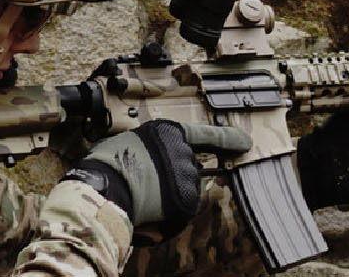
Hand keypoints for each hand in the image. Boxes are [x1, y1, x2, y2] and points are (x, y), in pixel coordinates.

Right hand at [61, 119, 251, 239]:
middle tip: (143, 187)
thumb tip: (152, 165)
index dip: (227, 139)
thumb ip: (149, 150)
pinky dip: (168, 217)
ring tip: (141, 200)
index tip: (245, 143)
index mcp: (168, 132)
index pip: (205, 134)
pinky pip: (181, 212)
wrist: (103, 191)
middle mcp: (183, 151)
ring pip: (185, 191)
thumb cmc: (106, 167)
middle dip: (171, 180)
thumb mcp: (127, 144)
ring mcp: (188, 175)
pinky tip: (148, 212)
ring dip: (169, 198)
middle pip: (188, 169)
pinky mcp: (188, 200)